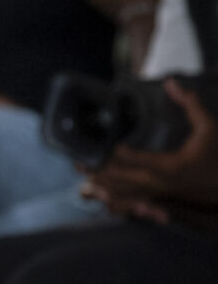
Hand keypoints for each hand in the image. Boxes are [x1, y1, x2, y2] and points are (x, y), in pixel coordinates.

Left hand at [86, 84, 217, 223]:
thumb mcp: (209, 127)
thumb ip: (190, 104)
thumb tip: (172, 82)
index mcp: (170, 166)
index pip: (138, 160)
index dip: (118, 154)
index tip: (103, 145)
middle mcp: (159, 183)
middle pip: (122, 179)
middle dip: (100, 169)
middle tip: (78, 160)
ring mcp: (157, 194)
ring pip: (123, 193)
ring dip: (101, 183)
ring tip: (82, 173)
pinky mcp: (157, 198)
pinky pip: (130, 201)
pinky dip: (113, 198)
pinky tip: (99, 194)